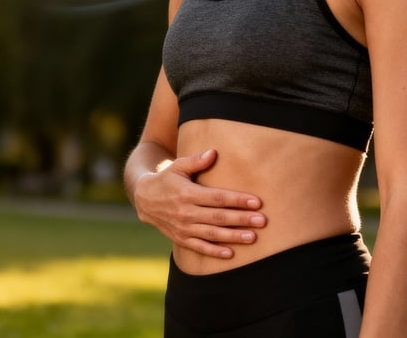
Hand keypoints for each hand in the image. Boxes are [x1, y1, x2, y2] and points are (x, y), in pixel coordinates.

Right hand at [131, 149, 266, 258]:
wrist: (144, 199)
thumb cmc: (166, 179)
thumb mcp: (177, 166)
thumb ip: (196, 161)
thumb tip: (213, 153)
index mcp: (187, 193)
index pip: (217, 198)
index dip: (237, 200)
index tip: (256, 202)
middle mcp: (186, 212)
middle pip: (219, 217)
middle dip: (242, 219)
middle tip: (262, 221)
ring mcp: (183, 227)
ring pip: (212, 234)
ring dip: (233, 236)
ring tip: (252, 237)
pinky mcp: (181, 238)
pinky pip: (199, 247)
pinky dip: (214, 251)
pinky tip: (230, 253)